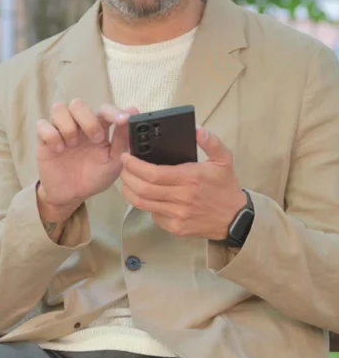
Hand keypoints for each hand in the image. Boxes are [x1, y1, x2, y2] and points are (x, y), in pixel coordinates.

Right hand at [37, 99, 138, 217]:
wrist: (72, 196)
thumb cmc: (93, 177)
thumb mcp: (114, 162)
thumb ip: (123, 139)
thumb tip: (133, 113)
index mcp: (97, 127)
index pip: (103, 109)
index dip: (113, 111)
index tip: (124, 120)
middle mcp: (78, 125)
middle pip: (78, 104)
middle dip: (88, 119)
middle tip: (96, 139)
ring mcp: (60, 131)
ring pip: (58, 108)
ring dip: (68, 125)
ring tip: (72, 145)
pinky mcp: (44, 140)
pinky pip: (42, 125)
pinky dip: (51, 135)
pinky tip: (59, 150)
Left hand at [120, 127, 246, 239]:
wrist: (234, 218)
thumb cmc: (225, 187)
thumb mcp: (224, 159)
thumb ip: (211, 142)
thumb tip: (197, 129)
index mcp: (190, 179)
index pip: (153, 173)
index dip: (134, 165)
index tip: (126, 157)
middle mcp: (181, 198)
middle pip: (142, 189)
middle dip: (127, 176)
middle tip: (123, 166)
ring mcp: (177, 216)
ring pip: (142, 204)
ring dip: (129, 191)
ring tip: (127, 180)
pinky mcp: (175, 228)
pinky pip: (152, 215)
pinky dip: (144, 204)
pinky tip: (145, 195)